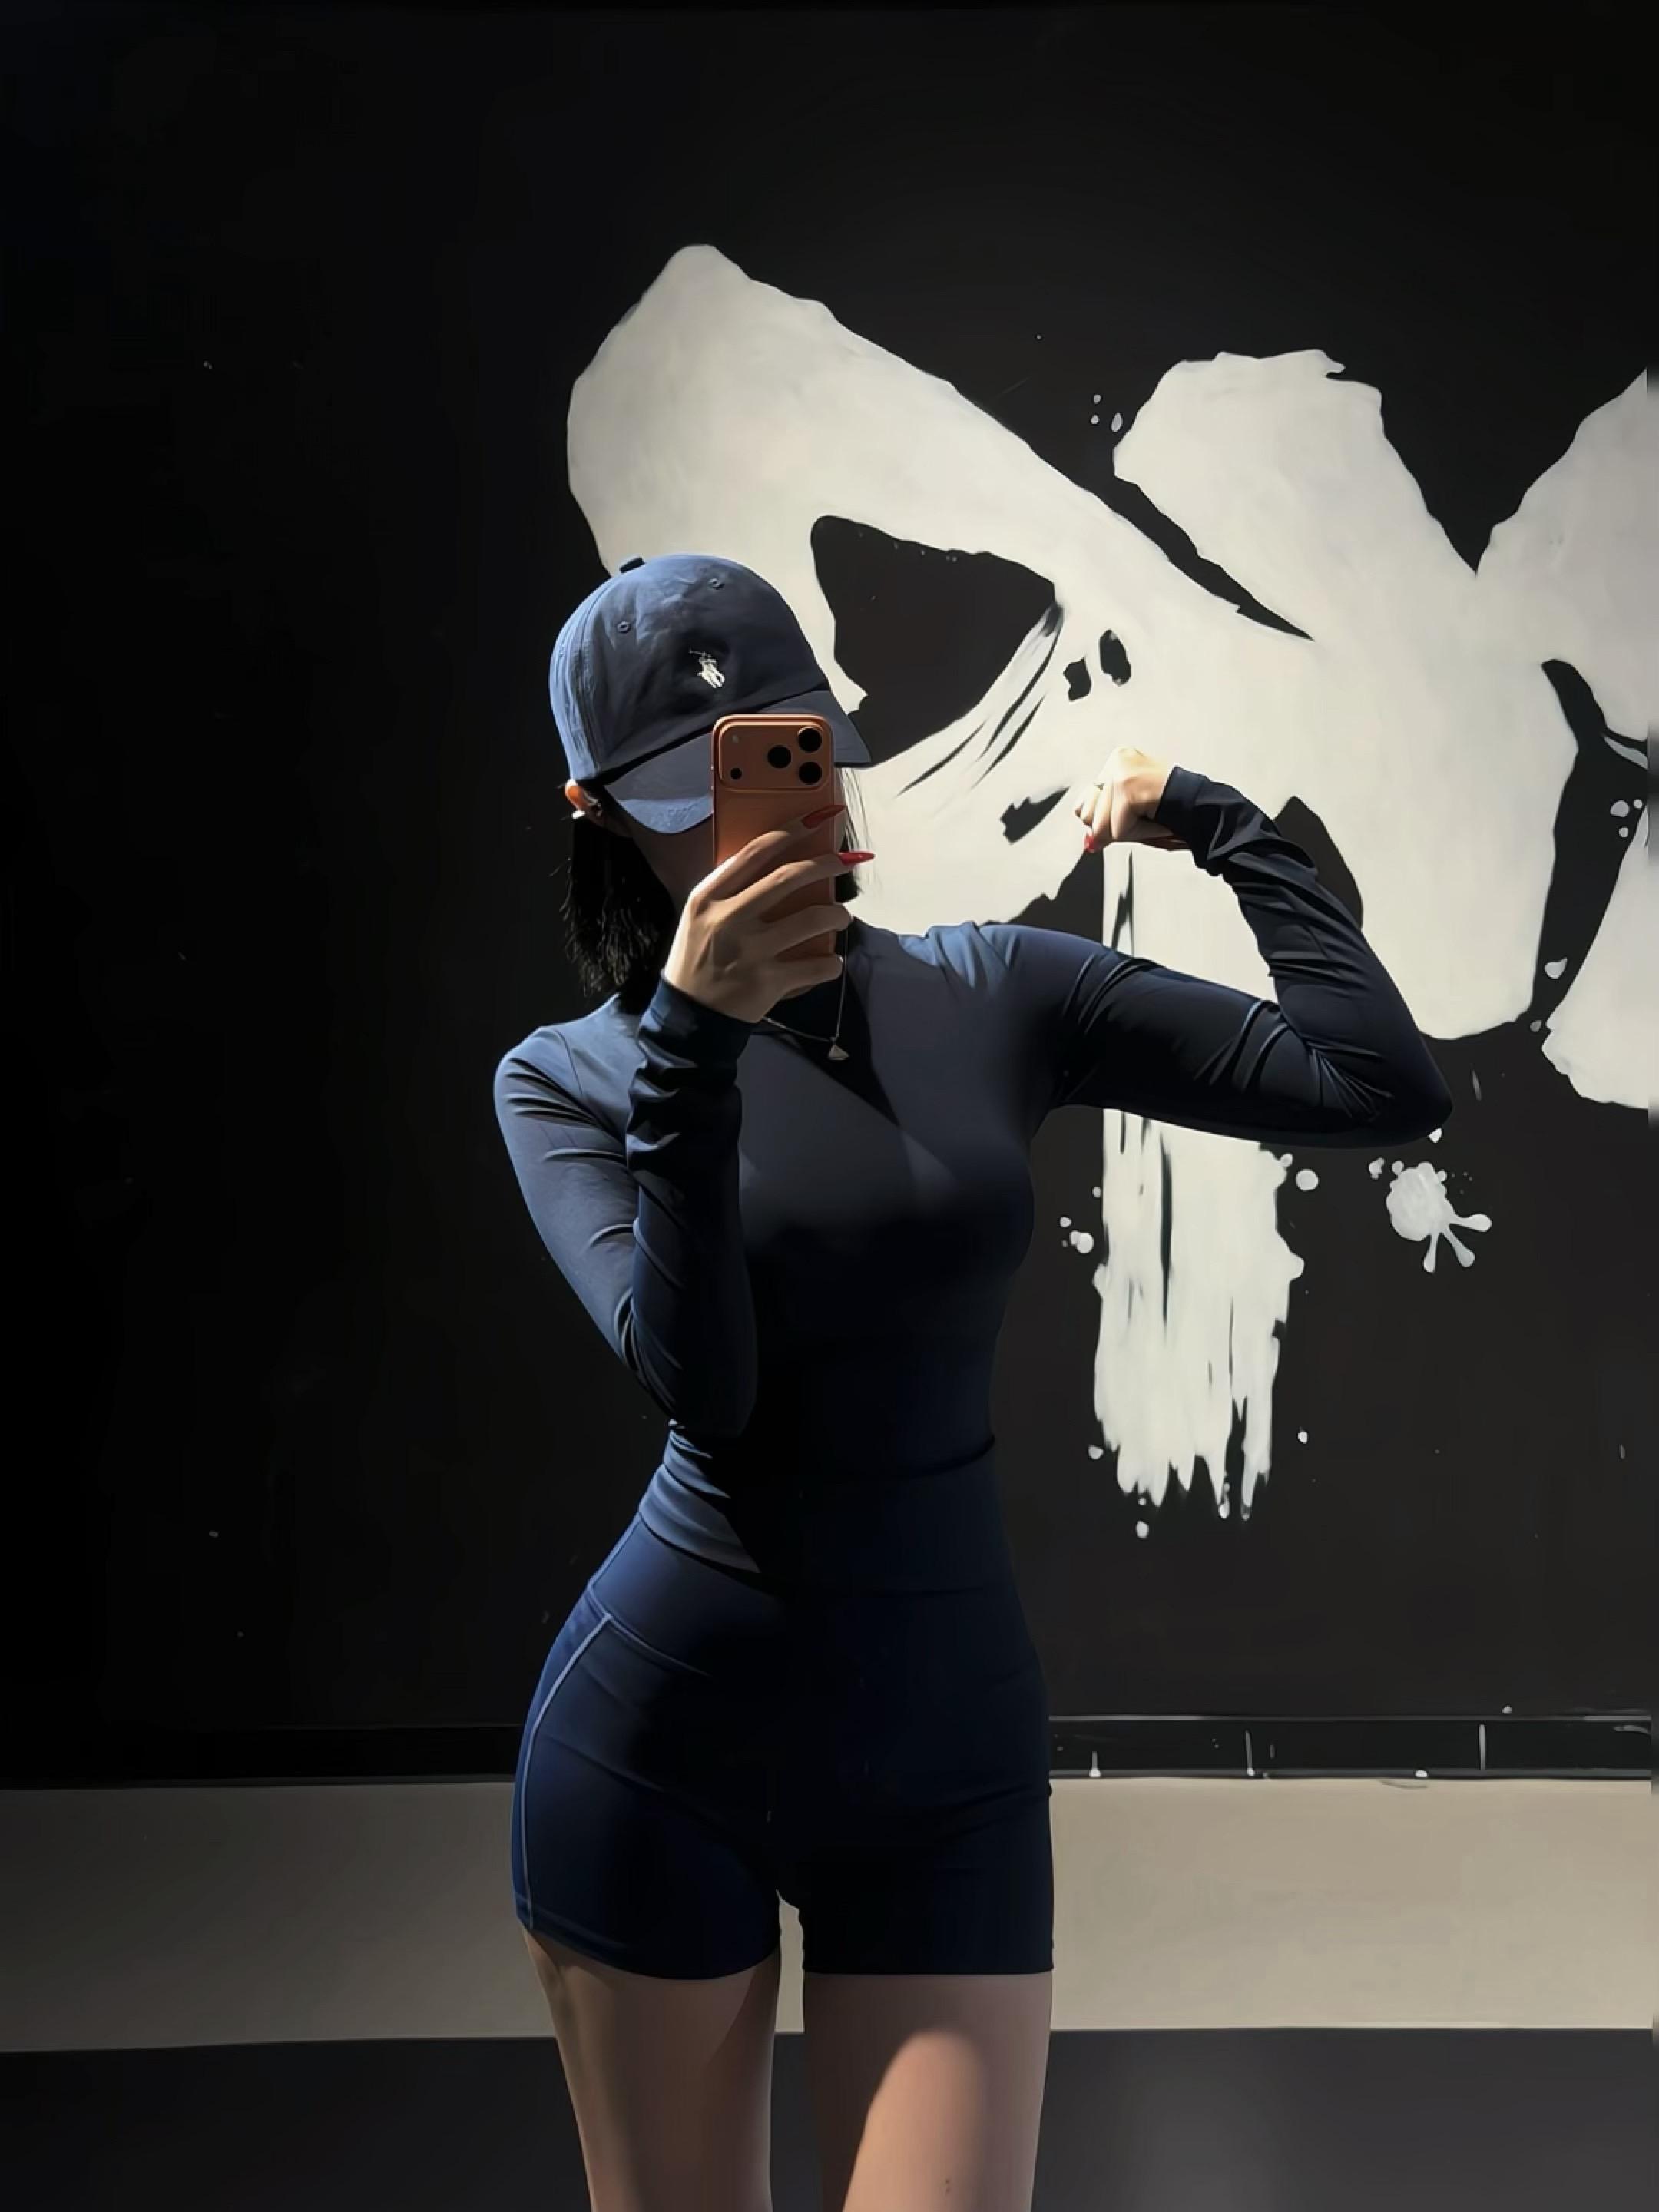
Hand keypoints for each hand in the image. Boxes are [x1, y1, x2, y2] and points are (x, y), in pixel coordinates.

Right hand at [662, 802, 873, 1022]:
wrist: (690, 1016)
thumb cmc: (698, 958)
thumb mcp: (700, 917)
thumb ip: (730, 890)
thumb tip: (778, 860)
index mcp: (709, 897)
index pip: (756, 851)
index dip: (794, 829)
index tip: (821, 817)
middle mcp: (729, 919)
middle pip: (789, 877)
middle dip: (827, 863)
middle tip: (848, 859)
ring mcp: (751, 952)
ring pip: (813, 919)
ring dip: (838, 914)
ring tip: (842, 917)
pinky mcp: (768, 982)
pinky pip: (818, 966)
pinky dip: (831, 963)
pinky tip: (830, 962)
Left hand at [1074, 746, 1185, 851]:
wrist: (1203, 807)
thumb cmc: (1173, 809)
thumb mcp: (1132, 811)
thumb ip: (1107, 820)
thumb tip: (1090, 842)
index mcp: (1118, 760)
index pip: (1084, 805)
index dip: (1105, 822)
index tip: (1131, 816)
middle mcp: (1116, 760)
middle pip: (1087, 815)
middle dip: (1113, 827)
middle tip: (1144, 816)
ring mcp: (1121, 772)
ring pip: (1100, 825)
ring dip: (1128, 831)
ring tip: (1151, 817)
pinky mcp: (1127, 787)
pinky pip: (1117, 829)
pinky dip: (1138, 833)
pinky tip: (1156, 820)